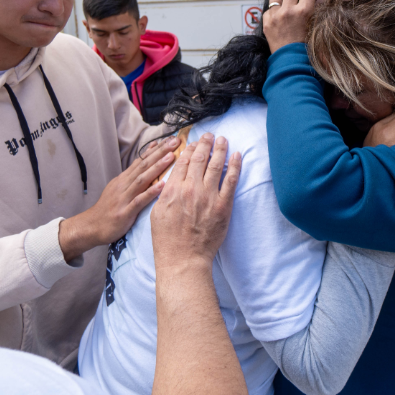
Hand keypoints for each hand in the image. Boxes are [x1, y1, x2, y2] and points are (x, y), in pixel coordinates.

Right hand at [59, 136, 179, 262]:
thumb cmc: (108, 208)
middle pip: (144, 165)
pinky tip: (162, 186)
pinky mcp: (125, 212)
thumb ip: (132, 177)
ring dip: (157, 167)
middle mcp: (124, 184)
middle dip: (160, 152)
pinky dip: (151, 192)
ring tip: (171, 157)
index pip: (142, 160)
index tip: (169, 139)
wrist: (90, 226)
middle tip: (175, 141)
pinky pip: (139, 200)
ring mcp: (124, 197)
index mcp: (124, 179)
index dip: (156, 149)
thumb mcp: (118, 188)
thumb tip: (145, 165)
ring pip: (142, 179)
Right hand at [151, 133, 241, 269]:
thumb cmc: (168, 240)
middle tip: (210, 135)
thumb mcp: (157, 213)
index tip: (193, 143)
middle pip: (199, 159)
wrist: (183, 259)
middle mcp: (190, 189)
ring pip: (216, 165)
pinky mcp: (223, 205)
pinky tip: (237, 156)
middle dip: (205, 143)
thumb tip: (170, 181)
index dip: (189, 149)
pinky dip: (235, 166)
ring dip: (220, 149)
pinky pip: (231, 180)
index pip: (182, 162)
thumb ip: (164, 194)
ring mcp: (208, 196)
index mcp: (172, 190)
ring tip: (223, 140)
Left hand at [263, 0, 318, 52]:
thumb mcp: (315, 27)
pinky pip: (268, 10)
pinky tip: (279, 16)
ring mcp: (275, 16)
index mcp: (304, 12)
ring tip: (286, 2)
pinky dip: (274, 11)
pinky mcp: (266, 23)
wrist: (291, 62)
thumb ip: (318, 10)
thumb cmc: (307, 46)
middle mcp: (288, 11)